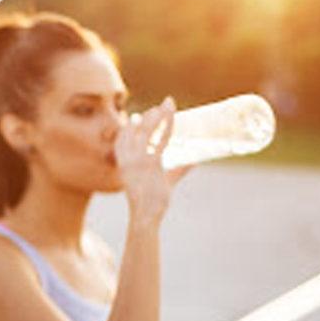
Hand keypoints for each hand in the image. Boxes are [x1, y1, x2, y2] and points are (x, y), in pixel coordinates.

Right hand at [115, 97, 189, 224]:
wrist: (145, 215)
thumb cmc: (152, 202)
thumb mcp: (164, 181)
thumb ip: (178, 169)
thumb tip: (195, 160)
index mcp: (125, 162)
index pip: (125, 137)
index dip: (131, 125)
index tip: (137, 115)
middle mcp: (128, 158)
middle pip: (137, 129)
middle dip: (150, 115)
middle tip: (165, 105)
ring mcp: (138, 160)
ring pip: (147, 130)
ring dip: (157, 116)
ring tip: (167, 105)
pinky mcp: (150, 163)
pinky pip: (160, 140)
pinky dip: (166, 127)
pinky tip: (170, 117)